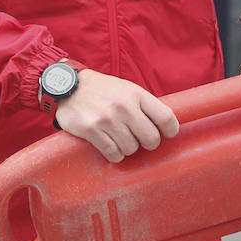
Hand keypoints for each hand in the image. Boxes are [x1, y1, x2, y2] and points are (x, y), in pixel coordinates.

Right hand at [54, 69, 179, 162]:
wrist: (69, 86)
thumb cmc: (103, 90)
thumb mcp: (127, 89)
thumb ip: (144, 105)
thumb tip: (165, 125)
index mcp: (136, 94)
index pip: (165, 117)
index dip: (171, 130)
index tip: (168, 134)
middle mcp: (124, 107)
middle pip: (151, 139)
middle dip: (148, 143)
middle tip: (140, 139)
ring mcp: (107, 119)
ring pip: (132, 149)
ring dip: (129, 148)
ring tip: (121, 138)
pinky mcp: (91, 130)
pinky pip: (114, 154)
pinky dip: (115, 154)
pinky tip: (110, 145)